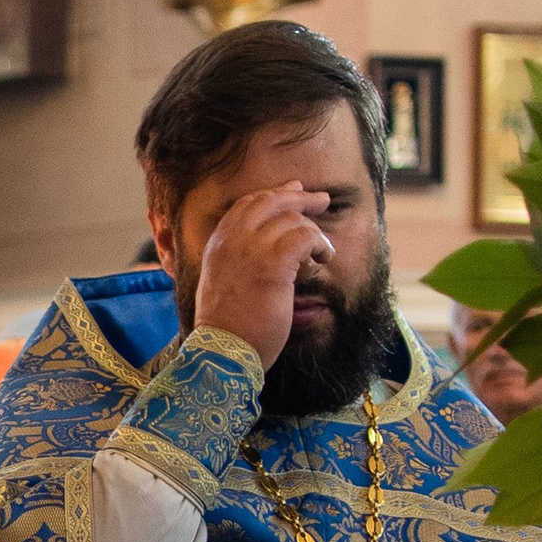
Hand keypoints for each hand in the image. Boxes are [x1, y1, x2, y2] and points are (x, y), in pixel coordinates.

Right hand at [188, 184, 335, 371]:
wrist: (223, 351)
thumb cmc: (228, 327)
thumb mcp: (224, 282)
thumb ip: (237, 260)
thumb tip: (267, 249)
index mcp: (218, 243)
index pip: (248, 204)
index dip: (274, 194)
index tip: (294, 190)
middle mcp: (232, 240)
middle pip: (271, 201)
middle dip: (301, 198)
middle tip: (322, 200)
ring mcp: (251, 248)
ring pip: (293, 220)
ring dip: (314, 234)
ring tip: (321, 254)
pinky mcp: (273, 263)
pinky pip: (306, 237)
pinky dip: (320, 245)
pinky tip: (322, 259)